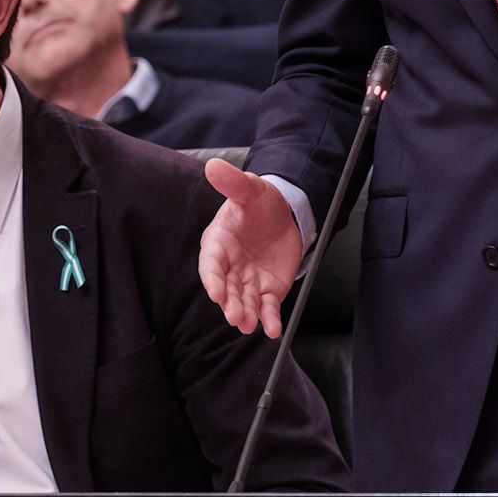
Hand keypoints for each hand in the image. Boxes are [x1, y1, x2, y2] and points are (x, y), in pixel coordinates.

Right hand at [198, 158, 302, 338]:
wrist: (286, 214)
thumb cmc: (261, 202)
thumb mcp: (249, 190)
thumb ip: (232, 182)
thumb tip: (212, 166)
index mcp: (219, 243)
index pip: (212, 264)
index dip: (213, 279)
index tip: (217, 293)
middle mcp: (231, 266)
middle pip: (227, 289)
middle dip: (230, 303)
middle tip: (234, 316)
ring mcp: (249, 280)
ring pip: (244, 302)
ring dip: (246, 314)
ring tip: (249, 326)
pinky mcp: (268, 290)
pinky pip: (267, 308)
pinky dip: (269, 320)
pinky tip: (273, 330)